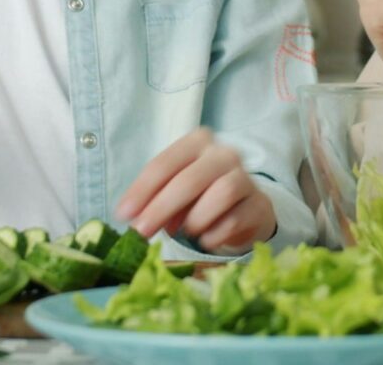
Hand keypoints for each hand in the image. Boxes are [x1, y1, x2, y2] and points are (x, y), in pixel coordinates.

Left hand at [116, 128, 276, 254]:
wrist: (243, 210)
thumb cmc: (200, 196)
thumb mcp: (174, 191)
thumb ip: (155, 199)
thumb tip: (134, 218)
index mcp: (198, 142)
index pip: (165, 164)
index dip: (141, 190)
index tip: (123, 215)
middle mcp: (224, 154)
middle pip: (190, 179)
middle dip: (161, 208)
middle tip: (141, 232)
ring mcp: (246, 178)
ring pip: (220, 194)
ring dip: (194, 219)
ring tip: (184, 231)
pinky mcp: (259, 205)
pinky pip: (234, 220)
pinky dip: (213, 234)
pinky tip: (205, 239)